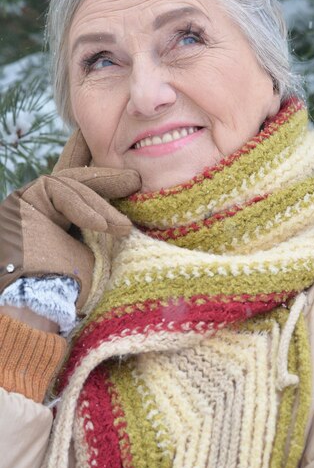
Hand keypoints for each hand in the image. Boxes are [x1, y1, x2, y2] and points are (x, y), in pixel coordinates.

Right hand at [0, 129, 140, 309]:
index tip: (123, 159)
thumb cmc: (71, 290)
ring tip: (124, 227)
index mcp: (64, 218)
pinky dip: (82, 209)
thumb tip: (132, 213)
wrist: (39, 308)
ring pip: (72, 184)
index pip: (85, 186)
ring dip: (101, 205)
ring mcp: (33, 201)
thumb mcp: (99, 251)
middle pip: (79, 178)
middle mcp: (46, 206)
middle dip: (108, 175)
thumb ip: (107, 226)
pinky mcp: (23, 199)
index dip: (102, 168)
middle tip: (136, 177)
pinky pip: (58, 191)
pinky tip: (102, 225)